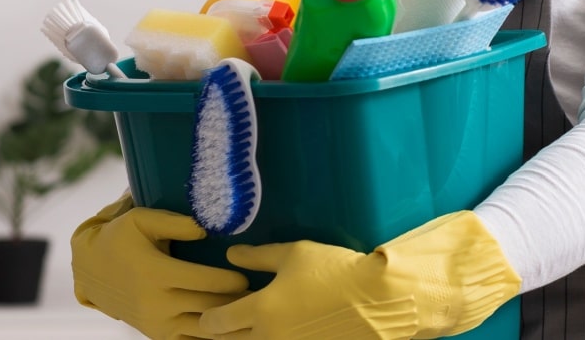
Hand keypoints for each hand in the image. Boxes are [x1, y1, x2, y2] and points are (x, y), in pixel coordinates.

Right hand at [71, 194, 248, 339]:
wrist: (87, 266)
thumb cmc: (119, 236)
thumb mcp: (141, 219)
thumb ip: (175, 222)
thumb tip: (206, 228)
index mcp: (157, 273)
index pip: (204, 282)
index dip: (230, 281)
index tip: (248, 276)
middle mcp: (157, 302)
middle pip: (207, 308)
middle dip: (236, 304)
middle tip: (261, 296)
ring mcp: (155, 322)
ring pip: (200, 330)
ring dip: (227, 325)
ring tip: (251, 316)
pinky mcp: (154, 333)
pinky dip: (208, 338)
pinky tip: (229, 331)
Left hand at [199, 210, 519, 339]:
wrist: (377, 298)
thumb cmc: (333, 270)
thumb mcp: (294, 254)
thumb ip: (258, 256)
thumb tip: (231, 254)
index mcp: (258, 311)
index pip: (215, 323)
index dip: (208, 318)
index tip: (209, 312)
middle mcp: (267, 337)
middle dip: (220, 333)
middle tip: (224, 322)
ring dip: (247, 337)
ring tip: (254, 326)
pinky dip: (274, 339)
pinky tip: (281, 329)